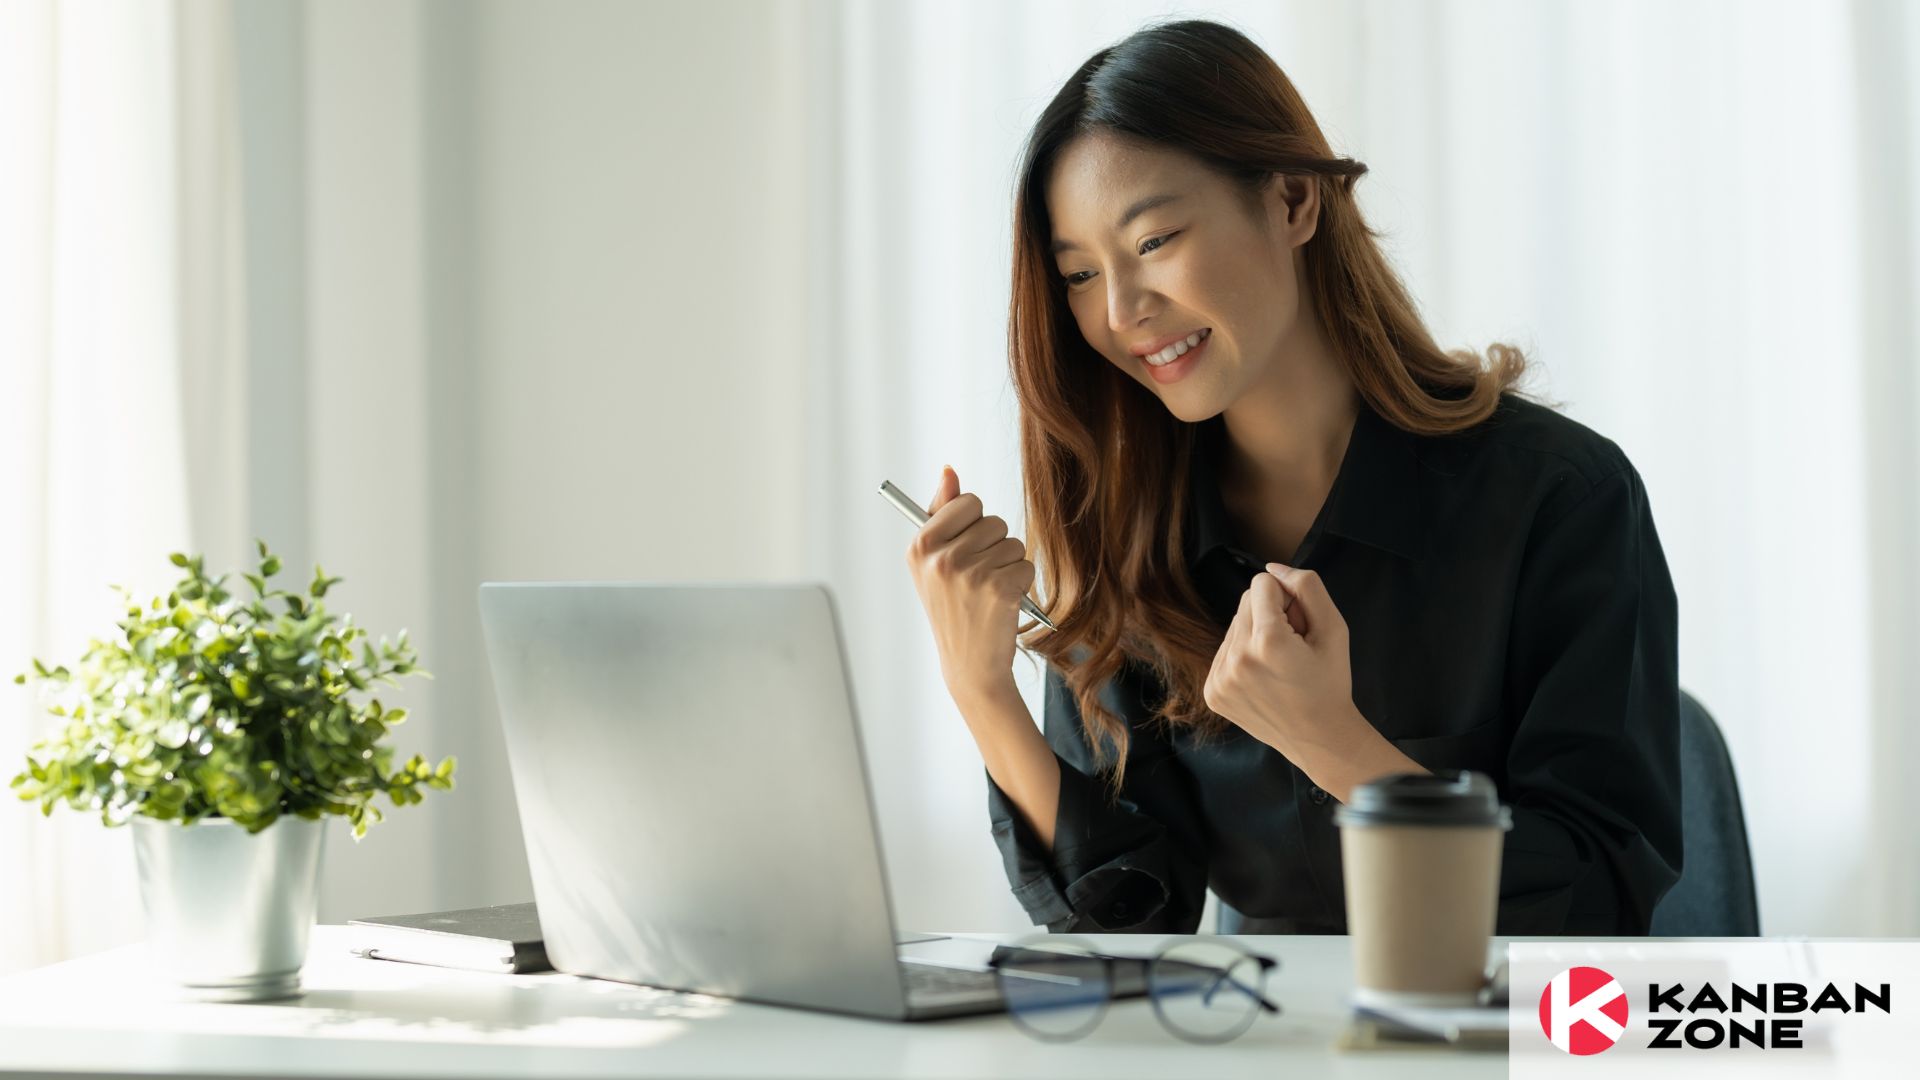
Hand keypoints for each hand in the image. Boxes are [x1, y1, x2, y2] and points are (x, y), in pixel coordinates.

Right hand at [905, 466, 1035, 698]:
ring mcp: (969, 573)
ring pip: (1012, 543)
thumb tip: (949, 469)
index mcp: (920, 545)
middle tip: (976, 579)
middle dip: (993, 546)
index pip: (968, 502)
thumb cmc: (953, 608)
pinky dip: (1021, 584)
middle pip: (993, 521)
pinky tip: (1002, 605)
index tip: (964, 551)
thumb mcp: (934, 562)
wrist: (969, 665)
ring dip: (1008, 566)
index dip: (974, 525)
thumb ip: (942, 512)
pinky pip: (1025, 565)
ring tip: (988, 593)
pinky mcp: (999, 589)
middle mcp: (940, 557)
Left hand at [1203, 562, 1360, 761]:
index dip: (1287, 598)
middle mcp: (1237, 659)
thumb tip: (1272, 568)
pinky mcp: (1213, 692)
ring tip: (1279, 666)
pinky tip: (1264, 678)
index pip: (1262, 583)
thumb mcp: (1334, 628)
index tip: (1300, 625)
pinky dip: (1243, 657)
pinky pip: (1224, 652)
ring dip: (1255, 636)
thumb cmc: (1330, 682)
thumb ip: (1306, 587)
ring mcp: (1220, 679)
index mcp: (1268, 642)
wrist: (1320, 738)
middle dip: (1271, 616)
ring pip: (1234, 627)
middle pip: (1245, 603)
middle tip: (1293, 647)